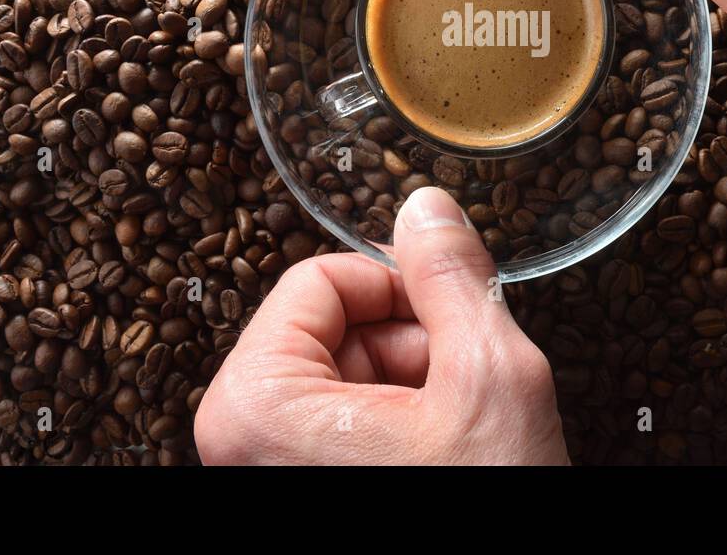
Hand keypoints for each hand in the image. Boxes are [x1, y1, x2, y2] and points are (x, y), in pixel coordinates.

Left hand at [193, 187, 568, 464]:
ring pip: (345, 371)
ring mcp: (267, 470)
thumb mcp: (487, 379)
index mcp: (255, 408)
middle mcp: (239, 442)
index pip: (317, 280)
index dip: (396, 286)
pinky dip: (403, 420)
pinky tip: (440, 453)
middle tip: (456, 389)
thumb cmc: (485, 515)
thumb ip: (452, 278)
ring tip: (453, 432)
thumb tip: (424, 210)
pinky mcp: (298, 484)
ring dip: (414, 383)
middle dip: (408, 344)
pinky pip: (344, 419)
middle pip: (329, 326)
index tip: (443, 314)